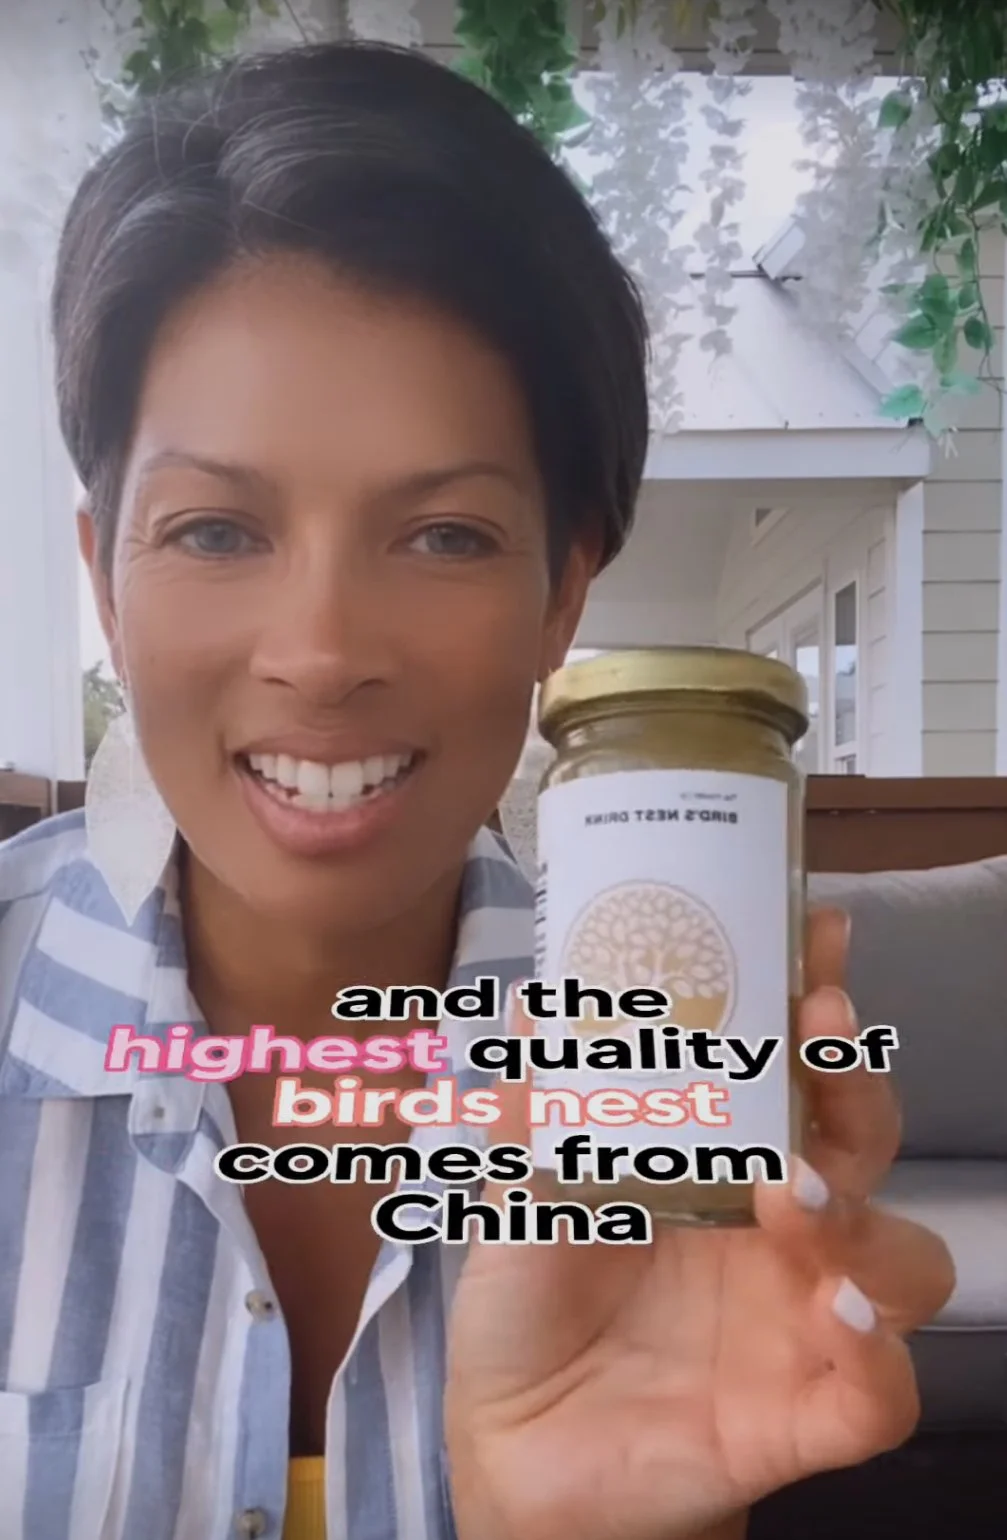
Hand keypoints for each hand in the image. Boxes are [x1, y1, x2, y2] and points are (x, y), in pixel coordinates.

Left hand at [444, 909, 955, 1539]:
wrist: (513, 1444)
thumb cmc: (531, 1301)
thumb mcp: (520, 1193)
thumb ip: (535, 1107)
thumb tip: (533, 1000)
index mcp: (723, 1162)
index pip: (793, 1072)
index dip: (815, 1002)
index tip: (815, 934)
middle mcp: (780, 1229)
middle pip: (864, 1145)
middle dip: (855, 1084)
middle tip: (821, 1032)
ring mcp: (801, 1320)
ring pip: (906, 1262)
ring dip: (870, 1219)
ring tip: (797, 1196)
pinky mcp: (802, 1416)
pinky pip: (879, 1393)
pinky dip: (877, 1356)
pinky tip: (839, 1317)